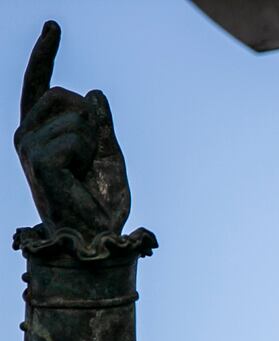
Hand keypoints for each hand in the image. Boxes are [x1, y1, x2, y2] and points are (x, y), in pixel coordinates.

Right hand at [14, 22, 129, 237]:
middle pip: (65, 94)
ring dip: (92, 141)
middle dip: (90, 120)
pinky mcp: (36, 158)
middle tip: (89, 158)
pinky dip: (88, 153)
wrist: (97, 234)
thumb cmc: (101, 201)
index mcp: (41, 130)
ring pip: (74, 114)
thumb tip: (94, 91)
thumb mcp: (108, 154)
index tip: (53, 25)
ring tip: (84, 171)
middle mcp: (27, 133)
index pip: (41, 84)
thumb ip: (101, 124)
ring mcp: (27, 145)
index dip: (46, 54)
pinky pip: (77, 136)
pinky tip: (79, 175)